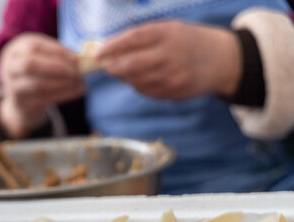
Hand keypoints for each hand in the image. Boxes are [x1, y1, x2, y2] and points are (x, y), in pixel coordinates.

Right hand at [0, 34, 84, 138]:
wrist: (22, 103)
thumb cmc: (38, 74)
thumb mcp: (44, 59)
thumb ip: (60, 56)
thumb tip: (83, 58)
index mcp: (16, 49)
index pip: (34, 46)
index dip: (57, 51)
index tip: (78, 57)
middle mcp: (10, 67)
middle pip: (30, 64)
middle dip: (57, 67)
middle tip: (78, 72)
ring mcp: (12, 87)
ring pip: (38, 85)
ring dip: (63, 84)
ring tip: (81, 82)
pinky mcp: (21, 104)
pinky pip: (44, 99)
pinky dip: (64, 95)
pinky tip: (78, 91)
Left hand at [95, 21, 241, 99]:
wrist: (223, 59)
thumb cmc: (188, 41)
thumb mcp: (169, 30)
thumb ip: (142, 39)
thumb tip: (108, 50)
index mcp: (168, 32)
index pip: (134, 38)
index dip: (112, 47)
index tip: (97, 54)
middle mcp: (171, 53)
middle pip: (133, 64)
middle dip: (114, 67)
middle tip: (106, 67)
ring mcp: (174, 75)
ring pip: (137, 81)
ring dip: (126, 78)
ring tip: (125, 71)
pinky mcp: (176, 91)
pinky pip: (148, 91)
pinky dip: (139, 86)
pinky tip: (142, 79)